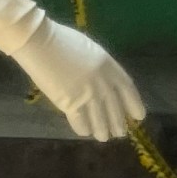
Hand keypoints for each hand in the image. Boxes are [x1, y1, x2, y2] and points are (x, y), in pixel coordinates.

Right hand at [9, 19, 145, 141]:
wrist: (39, 43)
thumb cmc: (61, 40)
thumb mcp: (90, 50)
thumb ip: (100, 66)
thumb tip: (102, 79)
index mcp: (109, 67)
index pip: (128, 90)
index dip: (134, 105)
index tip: (138, 117)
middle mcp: (103, 84)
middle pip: (115, 109)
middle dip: (118, 123)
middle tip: (119, 133)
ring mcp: (87, 95)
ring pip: (100, 120)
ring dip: (102, 131)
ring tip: (103, 137)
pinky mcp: (70, 104)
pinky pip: (80, 122)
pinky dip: (83, 129)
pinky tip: (84, 132)